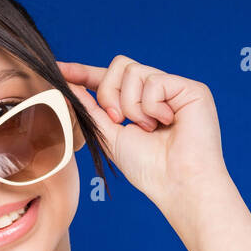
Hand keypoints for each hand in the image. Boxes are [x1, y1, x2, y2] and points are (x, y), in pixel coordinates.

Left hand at [58, 56, 228, 205]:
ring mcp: (174, 88)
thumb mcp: (110, 136)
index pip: (108, 79)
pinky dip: (151, 106)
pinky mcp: (191, 88)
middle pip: (118, 67)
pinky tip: (164, 123)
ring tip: (147, 128)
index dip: (84, 73)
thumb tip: (71, 85)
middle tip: (118, 121)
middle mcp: (157, 92)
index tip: (59, 69)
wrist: (176, 183)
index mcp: (138, 103)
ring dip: (131, 106)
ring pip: (133, 71)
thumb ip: (92, 109)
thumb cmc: (149, 168)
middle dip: (108, 95)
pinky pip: (154, 81)